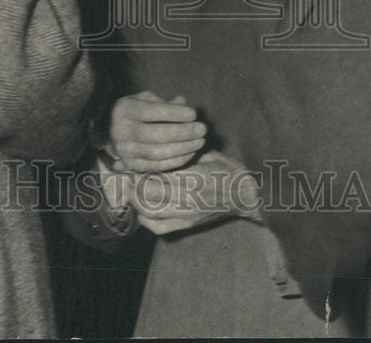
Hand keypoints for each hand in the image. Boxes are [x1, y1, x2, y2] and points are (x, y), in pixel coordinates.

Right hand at [106, 90, 206, 171]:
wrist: (107, 131)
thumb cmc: (133, 111)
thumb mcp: (144, 99)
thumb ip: (163, 102)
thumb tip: (184, 102)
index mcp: (125, 110)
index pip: (152, 112)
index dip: (174, 114)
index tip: (194, 113)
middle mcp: (122, 132)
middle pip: (156, 135)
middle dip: (183, 133)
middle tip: (202, 129)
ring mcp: (125, 151)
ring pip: (158, 153)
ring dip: (183, 148)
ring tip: (200, 141)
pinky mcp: (131, 166)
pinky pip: (157, 166)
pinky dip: (176, 160)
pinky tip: (190, 152)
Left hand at [130, 150, 261, 235]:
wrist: (247, 196)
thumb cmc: (229, 171)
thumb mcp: (209, 154)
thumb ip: (186, 151)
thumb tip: (164, 143)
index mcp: (192, 176)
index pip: (156, 174)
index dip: (138, 169)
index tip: (126, 162)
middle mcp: (186, 197)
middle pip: (148, 193)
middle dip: (132, 183)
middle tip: (123, 173)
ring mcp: (186, 214)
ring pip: (150, 210)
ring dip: (136, 200)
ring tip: (129, 189)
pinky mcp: (187, 224)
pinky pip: (159, 227)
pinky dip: (146, 219)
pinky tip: (142, 209)